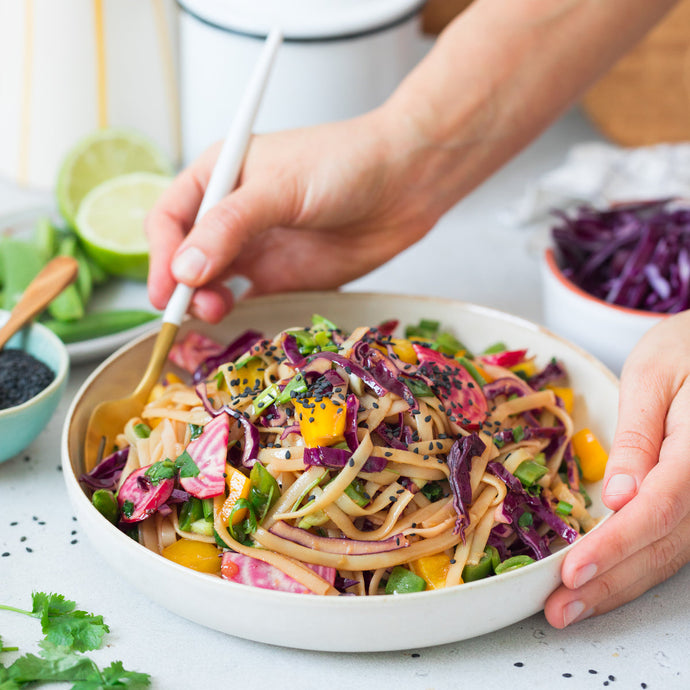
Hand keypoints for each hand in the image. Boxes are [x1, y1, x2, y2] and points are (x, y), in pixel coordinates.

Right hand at [146, 109, 443, 322]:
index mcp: (218, 178)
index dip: (160, 255)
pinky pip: (249, 301)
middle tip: (196, 307)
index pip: (169, 219)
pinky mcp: (285, 276)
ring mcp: (258, 248)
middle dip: (183, 285)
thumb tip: (184, 270)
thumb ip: (230, 227)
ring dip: (207, 301)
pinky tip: (238, 320)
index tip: (167, 289)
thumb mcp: (280, 187)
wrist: (406, 182)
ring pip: (213, 283)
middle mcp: (232, 215)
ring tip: (219, 310)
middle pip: (186, 257)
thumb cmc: (343, 164)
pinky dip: (237, 314)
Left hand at [544, 310, 689, 627]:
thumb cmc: (685, 350)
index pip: (658, 509)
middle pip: (663, 545)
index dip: (614, 546)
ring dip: (620, 585)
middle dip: (609, 582)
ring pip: (671, 554)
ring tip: (570, 608)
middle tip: (557, 610)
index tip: (571, 572)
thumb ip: (639, 437)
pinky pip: (676, 542)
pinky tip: (605, 581)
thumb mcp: (653, 376)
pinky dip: (637, 566)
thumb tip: (619, 496)